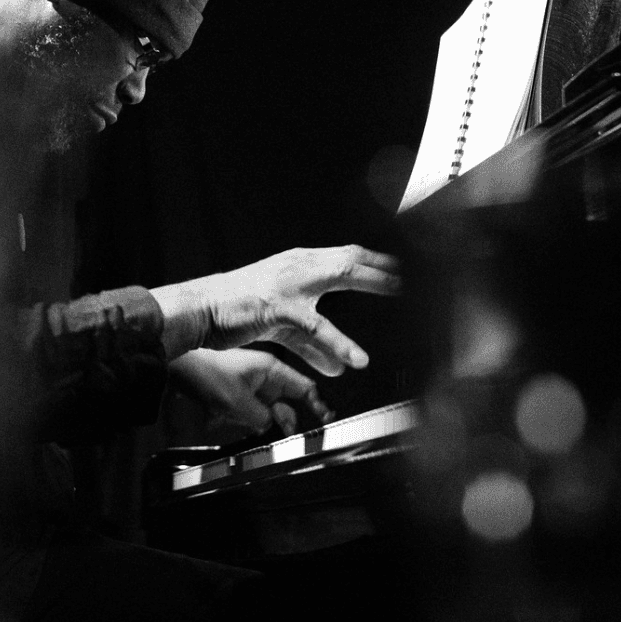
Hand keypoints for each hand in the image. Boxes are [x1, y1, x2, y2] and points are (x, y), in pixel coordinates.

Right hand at [149, 245, 400, 374]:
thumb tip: (342, 365)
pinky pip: (314, 325)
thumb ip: (314, 344)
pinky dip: (337, 342)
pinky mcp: (277, 307)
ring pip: (340, 276)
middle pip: (353, 258)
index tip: (411, 267)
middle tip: (422, 272)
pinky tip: (355, 359)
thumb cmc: (237, 312)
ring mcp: (288, 283)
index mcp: (300, 264)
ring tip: (406, 295)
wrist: (198, 310)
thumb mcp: (283, 327)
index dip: (380, 261)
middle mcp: (298, 266)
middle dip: (388, 265)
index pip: (348, 256)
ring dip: (376, 284)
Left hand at [169, 348, 331, 437]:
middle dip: (278, 420)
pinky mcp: (235, 389)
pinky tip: (223, 417)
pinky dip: (241, 417)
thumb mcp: (239, 402)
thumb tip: (277, 427)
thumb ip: (264, 418)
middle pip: (285, 404)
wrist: (176, 366)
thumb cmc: (205, 372)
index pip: (305, 388)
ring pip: (265, 409)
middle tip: (270, 429)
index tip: (324, 421)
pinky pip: (248, 409)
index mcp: (271, 368)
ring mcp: (250, 382)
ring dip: (255, 420)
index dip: (317, 406)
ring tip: (234, 417)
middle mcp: (264, 374)